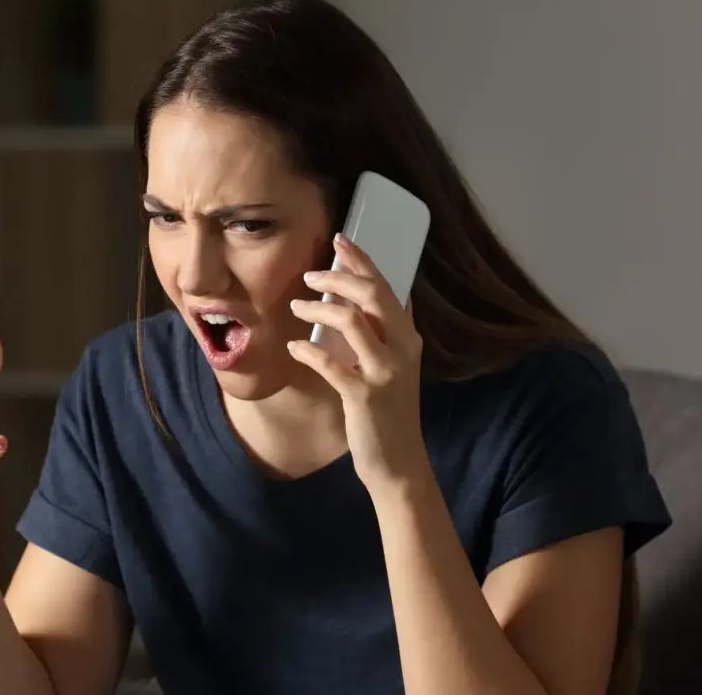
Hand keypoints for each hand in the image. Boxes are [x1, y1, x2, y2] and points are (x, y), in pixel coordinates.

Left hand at [287, 234, 428, 489]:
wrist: (398, 462)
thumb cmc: (389, 411)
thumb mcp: (393, 366)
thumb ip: (385, 334)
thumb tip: (370, 298)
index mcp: (408, 338)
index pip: (386, 287)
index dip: (362, 260)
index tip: (340, 239)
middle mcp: (402, 349)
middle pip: (372, 296)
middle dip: (339, 277)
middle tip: (309, 275)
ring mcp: (385, 373)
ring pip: (352, 322)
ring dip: (319, 310)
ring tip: (295, 308)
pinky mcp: (365, 397)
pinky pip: (331, 365)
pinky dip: (308, 353)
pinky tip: (294, 349)